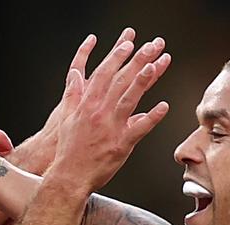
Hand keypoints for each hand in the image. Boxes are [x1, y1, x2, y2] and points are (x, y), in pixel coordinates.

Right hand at [50, 33, 170, 192]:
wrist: (69, 176)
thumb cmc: (68, 150)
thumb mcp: (66, 118)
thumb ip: (73, 94)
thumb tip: (75, 74)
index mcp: (87, 104)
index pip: (104, 74)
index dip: (117, 57)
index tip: (128, 43)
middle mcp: (99, 113)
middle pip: (120, 81)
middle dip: (137, 60)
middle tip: (152, 46)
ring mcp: (111, 128)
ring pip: (129, 99)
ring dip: (143, 81)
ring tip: (157, 65)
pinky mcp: (121, 144)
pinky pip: (139, 129)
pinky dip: (152, 117)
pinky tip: (163, 107)